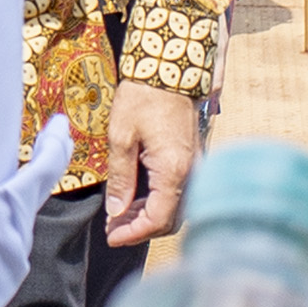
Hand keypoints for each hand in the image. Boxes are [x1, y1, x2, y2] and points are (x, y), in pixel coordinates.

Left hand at [99, 81, 202, 247]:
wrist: (169, 69)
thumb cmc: (142, 98)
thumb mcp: (121, 137)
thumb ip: (120, 178)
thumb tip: (116, 211)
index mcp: (173, 170)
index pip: (158, 219)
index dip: (134, 233)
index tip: (111, 237)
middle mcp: (191, 173)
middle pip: (170, 220)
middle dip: (141, 229)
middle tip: (113, 228)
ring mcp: (195, 167)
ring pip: (176, 208)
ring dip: (150, 217)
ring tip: (120, 215)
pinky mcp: (193, 159)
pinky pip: (179, 193)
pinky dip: (159, 203)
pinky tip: (138, 199)